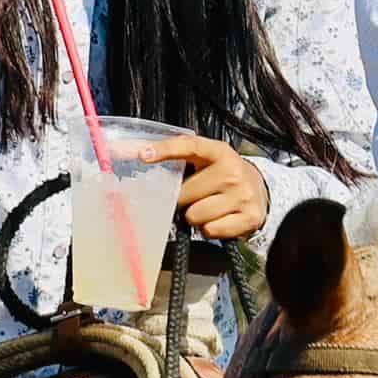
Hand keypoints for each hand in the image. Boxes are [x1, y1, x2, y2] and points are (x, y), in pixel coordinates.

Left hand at [128, 130, 268, 242]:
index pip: (189, 146)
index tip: (142, 155)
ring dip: (195, 217)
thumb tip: (117, 150)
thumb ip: (168, 155)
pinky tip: (219, 219)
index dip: (165, 150)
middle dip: (182, 200)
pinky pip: (210, 231)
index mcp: (218, 151)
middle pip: (184, 195)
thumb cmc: (219, 175)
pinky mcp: (249, 218)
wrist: (261, 190)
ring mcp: (242, 195)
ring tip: (207, 207)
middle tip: (194, 197)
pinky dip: (209, 230)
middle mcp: (232, 170)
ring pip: (195, 216)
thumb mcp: (200, 160)